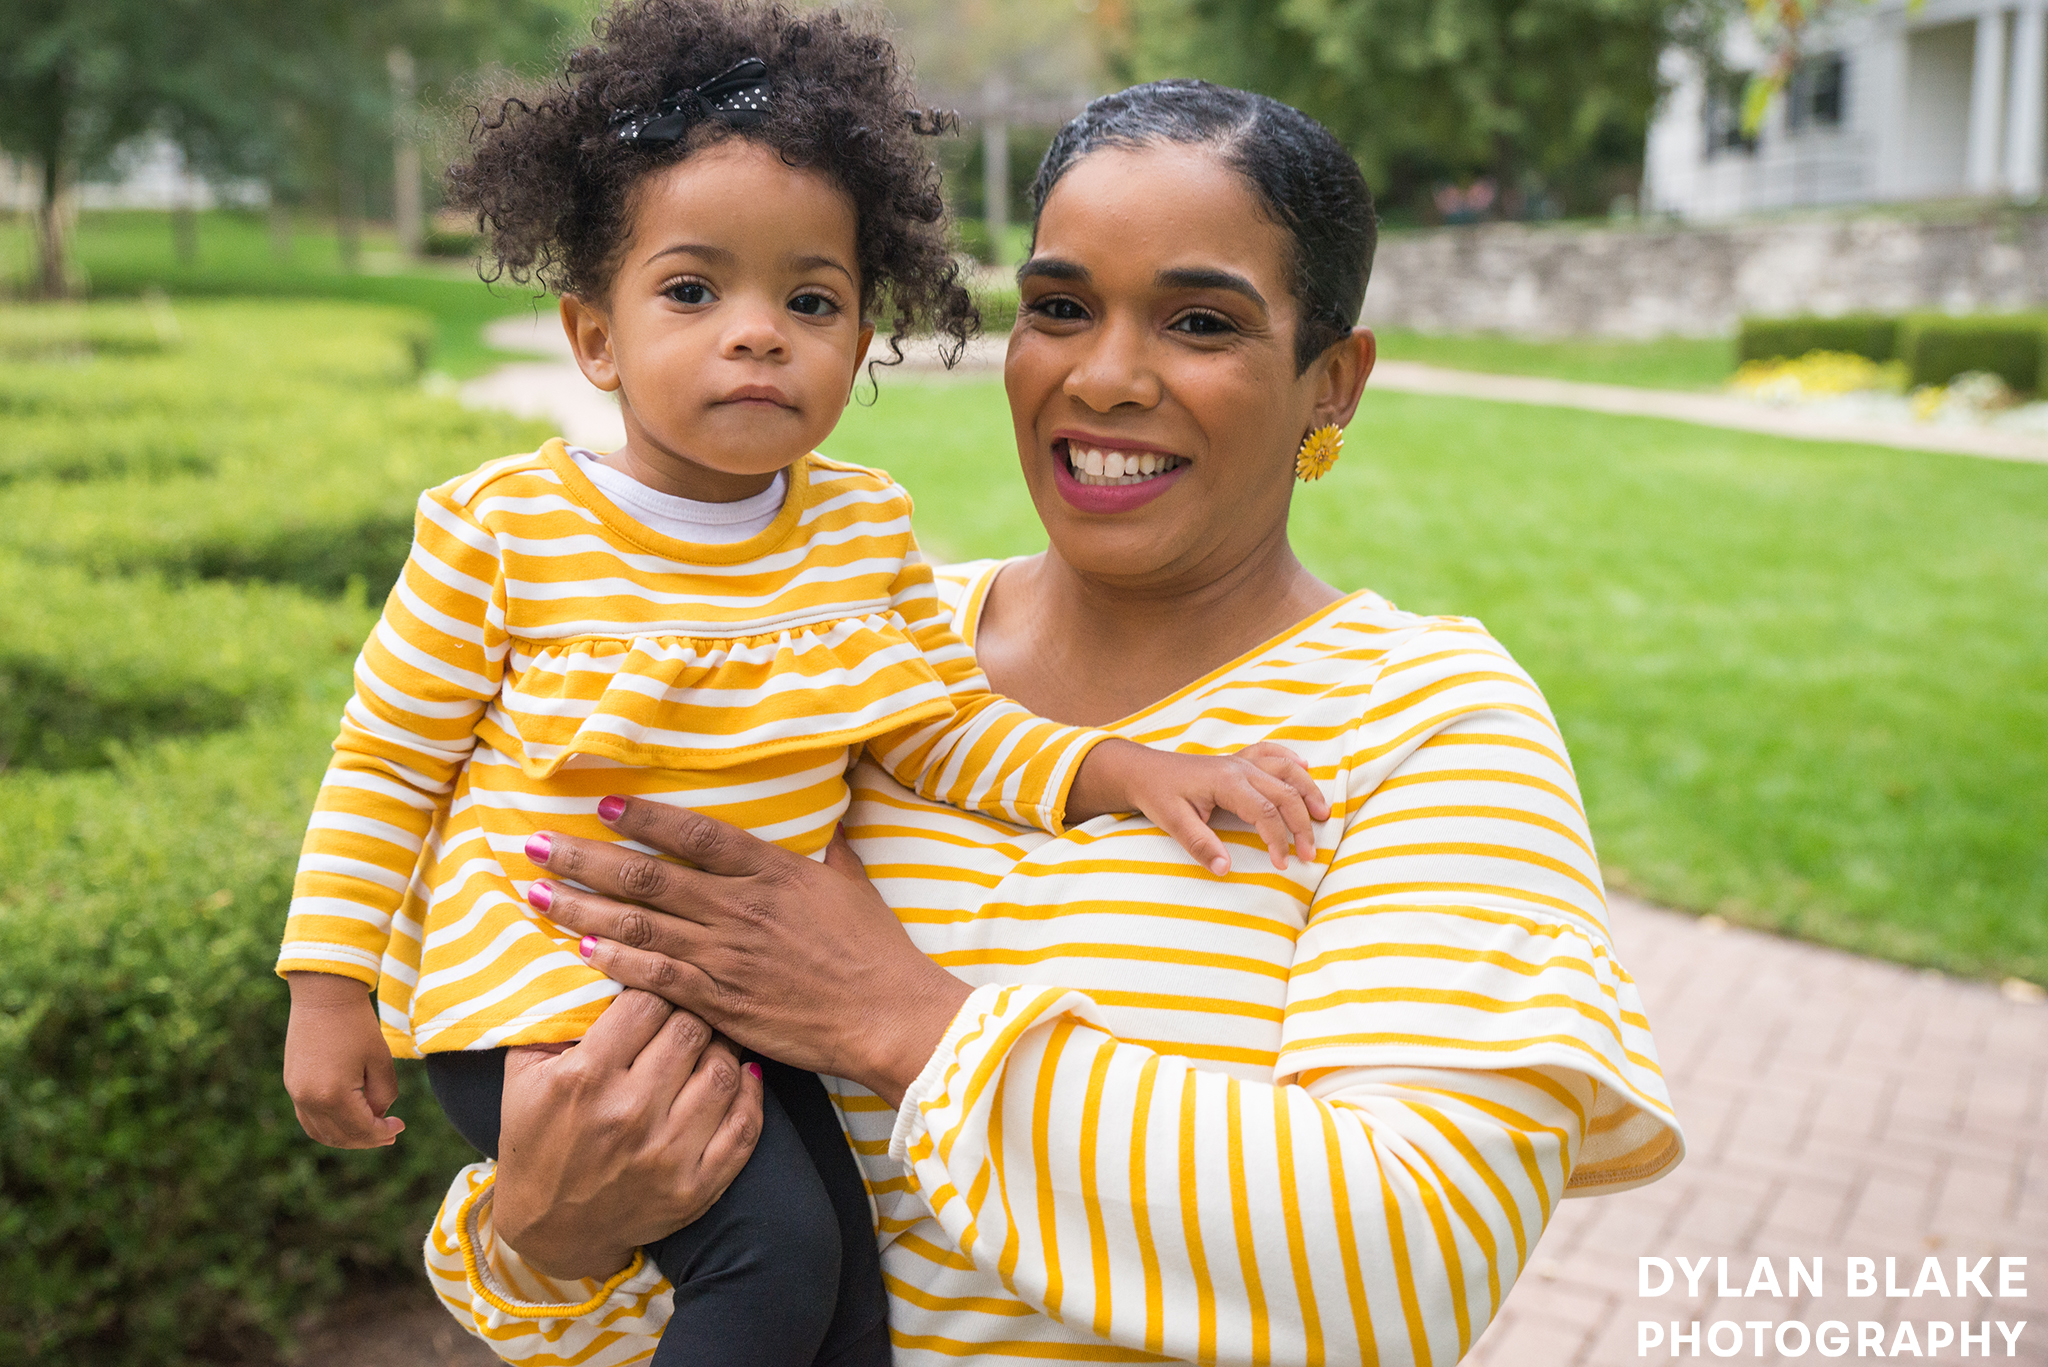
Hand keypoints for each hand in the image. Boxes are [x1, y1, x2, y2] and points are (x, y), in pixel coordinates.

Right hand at [283, 972, 404, 1147]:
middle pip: (340, 1137)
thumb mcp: (380, 1060)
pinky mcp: (291, 1085)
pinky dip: (328, 1126)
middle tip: (388, 1134)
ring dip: (346, 1138)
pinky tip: (347, 1120)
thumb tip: (376, 1116)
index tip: (399, 1126)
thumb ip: (384, 1095)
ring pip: (321, 1133)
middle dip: (366, 1139)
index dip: (382, 1133)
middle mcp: (309, 1100)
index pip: (361, 1130)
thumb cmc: (358, 1024)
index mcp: (333, 1095)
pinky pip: (308, 1119)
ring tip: (369, 1131)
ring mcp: (296, 1094)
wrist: (324, 995)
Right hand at [492, 990, 763, 1280]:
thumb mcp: (525, 1076)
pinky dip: (752, 1095)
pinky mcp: (694, 1187)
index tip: (659, 990)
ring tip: (714, 1042)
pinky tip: (745, 1076)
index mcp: (584, 1078)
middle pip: (691, 1029)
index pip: (648, 1001)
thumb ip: (554, 1019)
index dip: (657, 986)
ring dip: (724, 1048)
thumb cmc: (538, 1139)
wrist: (551, 1229)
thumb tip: (592, 961)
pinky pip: (745, 1127)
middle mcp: (628, 1113)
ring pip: (725, 1070)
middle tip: (691, 1012)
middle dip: (693, 1012)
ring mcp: (665, 1154)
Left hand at [524, 808, 971, 1107]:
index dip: (645, 817)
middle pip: (646, 876)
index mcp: (770, 871)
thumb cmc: (875, 950)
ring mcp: (725, 956)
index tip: (602, 805)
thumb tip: (829, 815)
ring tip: (535, 892)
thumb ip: (826, 849)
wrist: (887, 1015)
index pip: (694, 833)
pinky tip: (581, 948)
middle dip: (584, 857)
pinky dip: (615, 962)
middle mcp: (738, 907)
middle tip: (536, 843)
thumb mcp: (852, 884)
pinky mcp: (719, 1001)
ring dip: (580, 906)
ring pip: (637, 925)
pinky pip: (655, 977)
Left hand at [1066, 739, 1330, 875]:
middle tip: (1310, 853)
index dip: (1279, 839)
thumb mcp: (1173, 822)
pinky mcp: (1238, 761)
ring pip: (1286, 771)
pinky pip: (1272, 754)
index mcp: (1227, 781)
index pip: (1265, 811)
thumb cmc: (1158, 794)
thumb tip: (1225, 870)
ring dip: (1307, 791)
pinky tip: (1305, 768)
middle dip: (1301, 824)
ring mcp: (1240, 761)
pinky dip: (1291, 761)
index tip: (1283, 863)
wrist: (1143, 770)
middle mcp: (1240, 767)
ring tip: (1323, 813)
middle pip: (1285, 793)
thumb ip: (1200, 845)